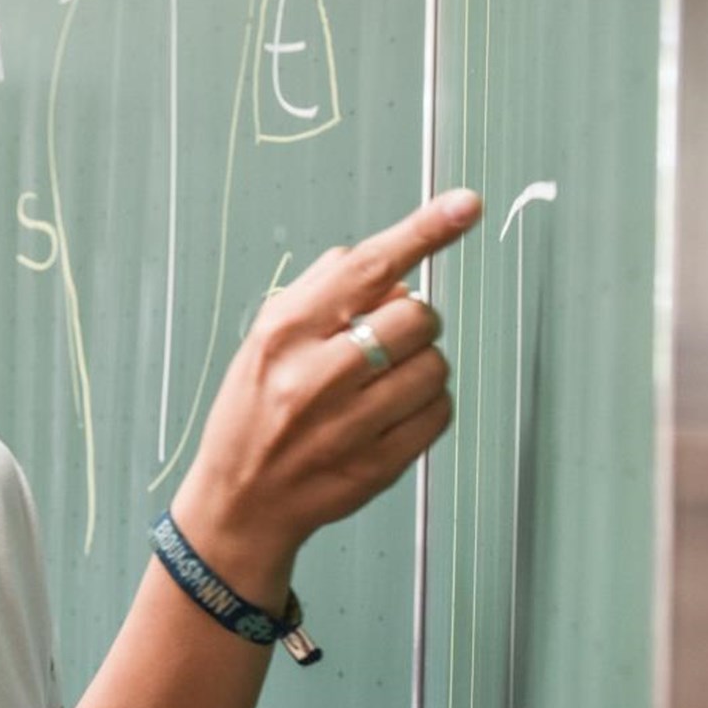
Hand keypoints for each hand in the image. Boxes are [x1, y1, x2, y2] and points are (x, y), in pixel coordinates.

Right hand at [174, 190, 479, 582]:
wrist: (240, 503)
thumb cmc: (253, 413)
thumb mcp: (264, 341)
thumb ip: (320, 293)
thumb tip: (385, 266)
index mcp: (284, 334)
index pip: (367, 268)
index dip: (424, 231)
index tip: (466, 204)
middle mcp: (314, 376)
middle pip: (416, 316)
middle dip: (413, 322)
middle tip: (384, 343)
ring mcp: (348, 424)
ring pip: (435, 366)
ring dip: (422, 367)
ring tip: (382, 385)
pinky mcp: (378, 464)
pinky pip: (440, 413)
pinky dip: (427, 406)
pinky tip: (391, 415)